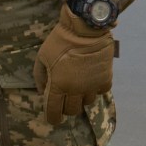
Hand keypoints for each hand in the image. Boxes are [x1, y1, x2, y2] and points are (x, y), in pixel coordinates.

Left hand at [36, 5, 115, 125]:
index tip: (54, 117)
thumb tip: (43, 92)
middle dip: (67, 106)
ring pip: (87, 102)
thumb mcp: (42, 57)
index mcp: (58, 86)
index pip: (54, 113)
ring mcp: (92, 86)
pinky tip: (92, 78)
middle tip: (65, 97)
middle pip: (72, 111)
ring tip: (79, 84)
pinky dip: (96, 88)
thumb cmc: (60, 41)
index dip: (53, 118)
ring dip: (81, 97)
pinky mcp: (105, 78)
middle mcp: (76, 90)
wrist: (85, 28)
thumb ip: (40, 77)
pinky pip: (101, 91)